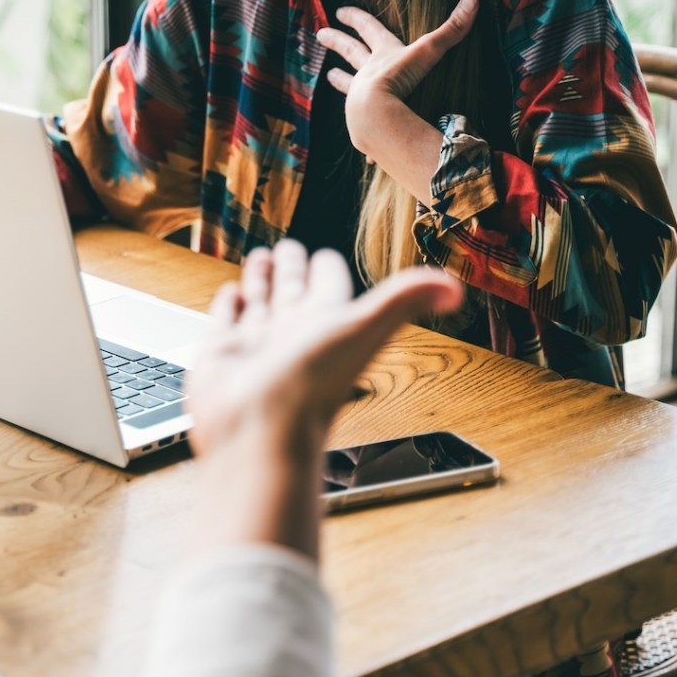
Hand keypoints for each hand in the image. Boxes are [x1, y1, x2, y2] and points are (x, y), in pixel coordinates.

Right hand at [184, 241, 461, 557]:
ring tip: (259, 258)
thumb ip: (404, 298)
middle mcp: (292, 335)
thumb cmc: (311, 387)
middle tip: (288, 247)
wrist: (257, 430)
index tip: (326, 255)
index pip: (330, 287)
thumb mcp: (364, 328)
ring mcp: (256, 345)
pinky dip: (229, 304)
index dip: (328, 269)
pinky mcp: (220, 354)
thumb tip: (456, 288)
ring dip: (260, 279)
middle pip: (293, 292)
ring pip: (260, 303)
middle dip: (291, 268)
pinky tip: (233, 293)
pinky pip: (227, 321)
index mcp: (328, 324)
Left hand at [315, 0, 477, 162]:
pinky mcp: (361, 124)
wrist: (374, 116)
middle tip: (321, 34)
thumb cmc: (397, 80)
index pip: (368, 30)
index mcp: (381, 56)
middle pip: (350, 53)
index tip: (340, 10)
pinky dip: (365, 136)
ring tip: (329, 75)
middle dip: (337, 41)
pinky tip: (366, 153)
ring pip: (348, 85)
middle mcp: (367, 75)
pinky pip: (363, 129)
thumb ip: (450, 30)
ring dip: (340, 80)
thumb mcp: (427, 52)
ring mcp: (360, 99)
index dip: (356, 19)